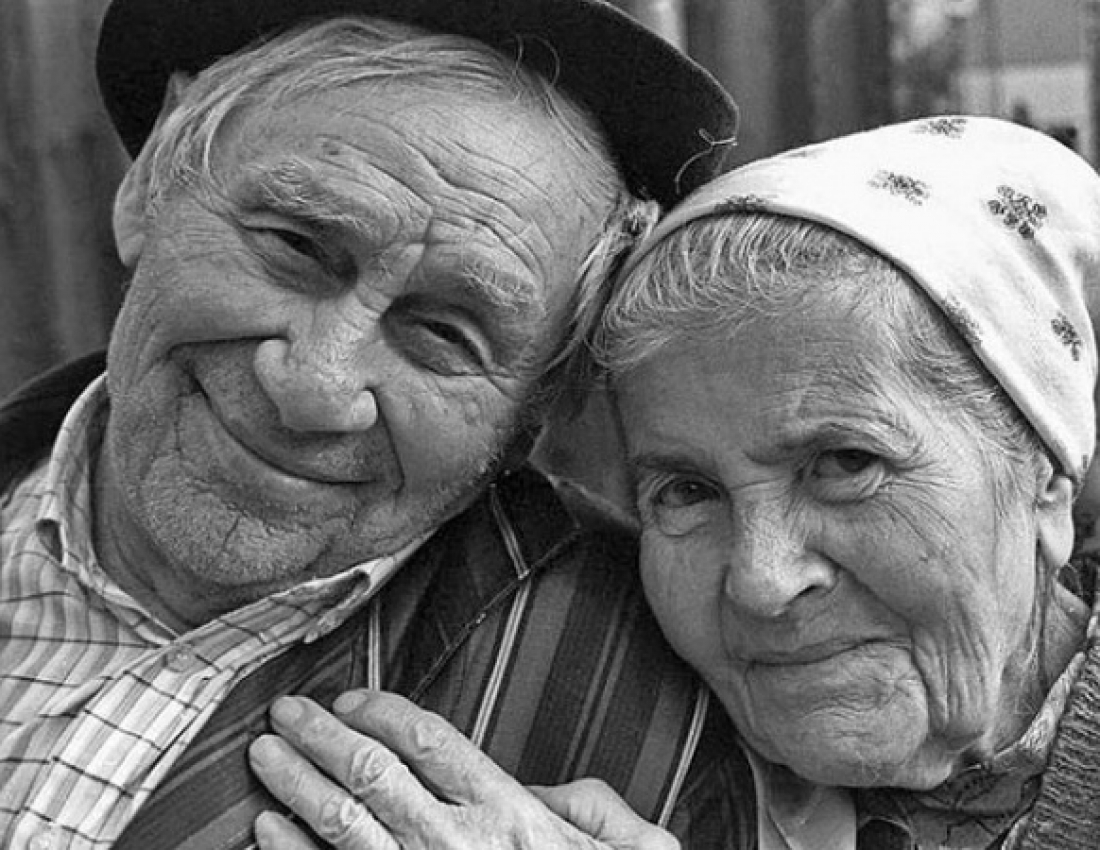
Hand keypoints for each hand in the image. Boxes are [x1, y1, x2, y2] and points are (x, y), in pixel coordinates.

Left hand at [248, 691, 678, 849]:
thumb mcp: (629, 844)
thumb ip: (588, 805)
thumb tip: (538, 791)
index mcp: (508, 814)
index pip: (430, 743)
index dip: (382, 713)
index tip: (349, 698)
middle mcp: (458, 844)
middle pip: (374, 775)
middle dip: (320, 738)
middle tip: (284, 711)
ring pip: (344, 825)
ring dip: (296, 786)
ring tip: (263, 755)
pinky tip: (267, 830)